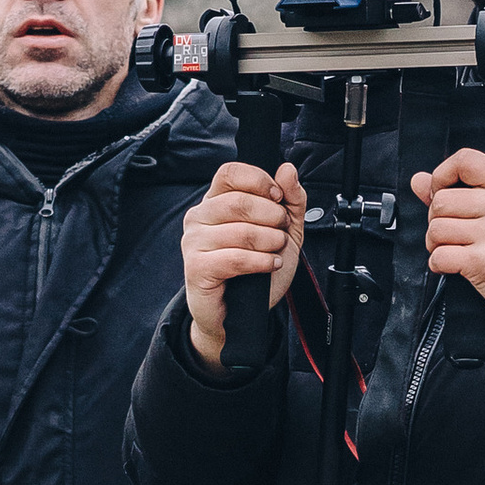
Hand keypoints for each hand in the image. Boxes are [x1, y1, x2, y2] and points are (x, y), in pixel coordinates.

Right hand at [182, 157, 304, 367]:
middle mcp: (199, 217)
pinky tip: (269, 266)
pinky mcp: (196, 268)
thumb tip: (287, 169)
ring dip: (270, 242)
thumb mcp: (283, 231)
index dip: (259, 181)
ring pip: (241, 231)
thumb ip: (290, 200)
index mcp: (215, 201)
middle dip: (272, 216)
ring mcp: (194, 242)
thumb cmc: (255, 271)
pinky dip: (261, 262)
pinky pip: (235, 258)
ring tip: (275, 252)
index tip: (278, 198)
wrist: (238, 315)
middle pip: (239, 201)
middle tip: (281, 232)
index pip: (230, 172)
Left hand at [411, 146, 484, 365]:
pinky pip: (439, 256)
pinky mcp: (483, 261)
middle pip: (441, 200)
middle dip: (437, 221)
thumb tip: (419, 180)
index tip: (442, 193)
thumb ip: (461, 193)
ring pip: (436, 228)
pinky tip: (458, 267)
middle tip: (456, 236)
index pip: (466, 159)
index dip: (443, 174)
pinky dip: (440, 265)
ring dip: (437, 245)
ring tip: (459, 251)